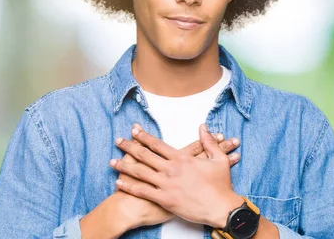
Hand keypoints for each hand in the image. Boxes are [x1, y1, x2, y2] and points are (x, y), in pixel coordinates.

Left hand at [110, 124, 243, 227]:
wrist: (221, 207)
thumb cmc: (220, 184)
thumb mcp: (218, 159)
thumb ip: (208, 141)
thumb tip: (202, 126)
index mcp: (182, 158)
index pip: (158, 144)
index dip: (144, 136)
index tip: (134, 130)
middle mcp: (171, 169)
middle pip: (145, 155)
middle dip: (129, 147)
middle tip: (118, 141)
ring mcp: (166, 185)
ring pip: (140, 172)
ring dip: (124, 166)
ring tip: (112, 161)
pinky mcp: (165, 200)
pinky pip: (143, 192)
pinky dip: (129, 186)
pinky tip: (119, 182)